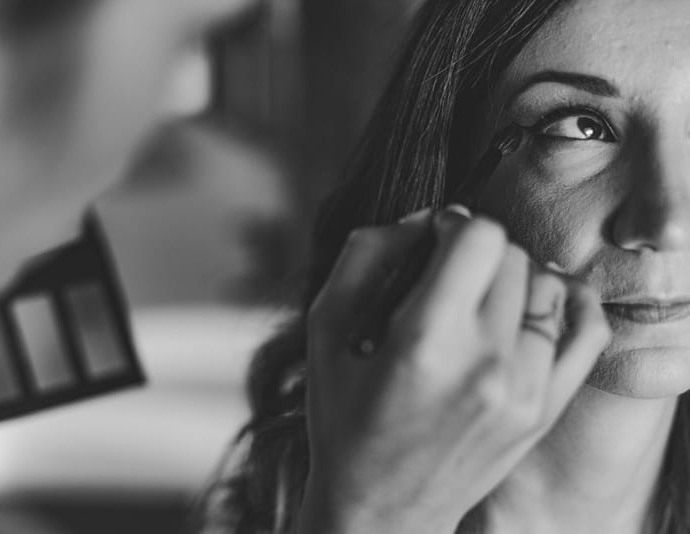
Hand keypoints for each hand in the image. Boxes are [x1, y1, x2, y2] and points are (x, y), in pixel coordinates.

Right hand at [298, 207, 610, 533]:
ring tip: (481, 299)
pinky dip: (568, 304)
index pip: (480, 237)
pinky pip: (587, 331)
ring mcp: (525, 391)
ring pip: (547, 286)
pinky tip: (537, 305)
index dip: (453, 225)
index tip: (434, 242)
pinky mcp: (545, 409)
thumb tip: (423, 218)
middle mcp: (485, 365)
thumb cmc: (343, 419)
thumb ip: (366, 256)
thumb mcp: (324, 329)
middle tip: (449, 276)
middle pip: (514, 256)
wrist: (382, 507)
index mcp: (425, 342)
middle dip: (479, 252)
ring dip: (514, 278)